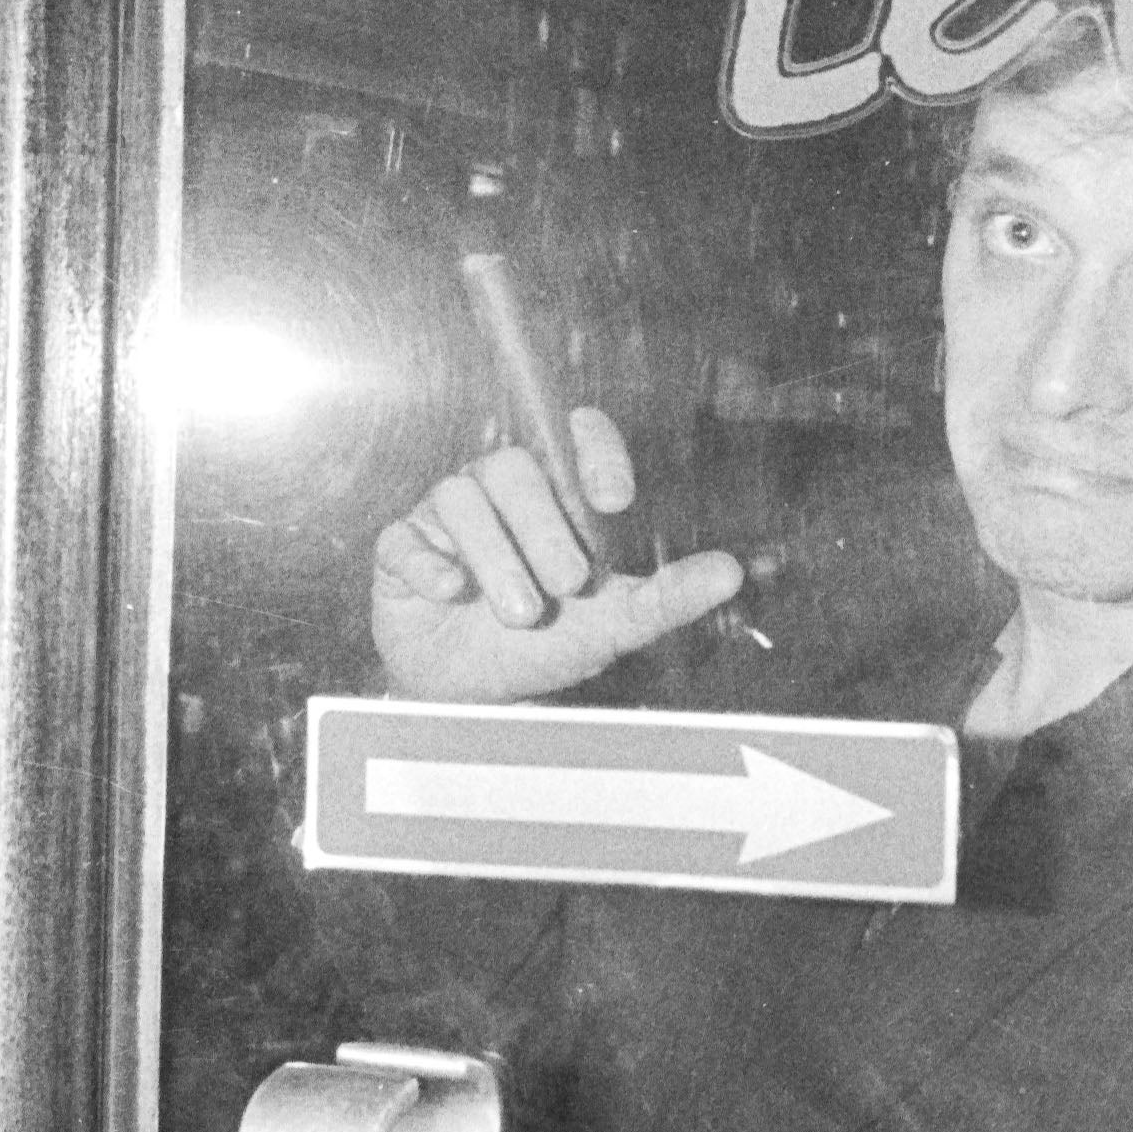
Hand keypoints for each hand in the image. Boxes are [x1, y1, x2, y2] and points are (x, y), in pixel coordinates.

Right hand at [369, 407, 744, 702]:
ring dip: (495, 558)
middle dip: (544, 529)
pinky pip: (405, 538)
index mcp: (559, 496)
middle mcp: (502, 492)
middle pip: (515, 467)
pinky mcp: (400, 548)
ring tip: (519, 612)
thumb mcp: (615, 625)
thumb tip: (732, 573)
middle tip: (567, 584)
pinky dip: (429, 565)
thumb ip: (669, 597)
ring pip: (461, 497)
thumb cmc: (546, 646)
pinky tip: (450, 594)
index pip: (575, 434)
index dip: (593, 449)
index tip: (614, 498)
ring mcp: (446, 517)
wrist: (475, 696)